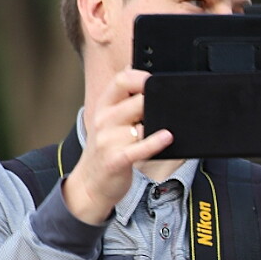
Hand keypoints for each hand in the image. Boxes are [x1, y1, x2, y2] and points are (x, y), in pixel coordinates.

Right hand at [64, 69, 172, 223]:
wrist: (90, 185)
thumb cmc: (107, 150)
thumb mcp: (109, 122)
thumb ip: (124, 101)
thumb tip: (140, 73)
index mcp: (104, 107)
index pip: (121, 81)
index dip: (142, 77)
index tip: (158, 80)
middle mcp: (104, 120)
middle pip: (137, 101)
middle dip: (156, 101)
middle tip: (170, 105)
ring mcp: (108, 140)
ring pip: (142, 124)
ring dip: (158, 124)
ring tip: (170, 124)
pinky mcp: (117, 160)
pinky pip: (140, 147)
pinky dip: (156, 141)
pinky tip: (168, 136)